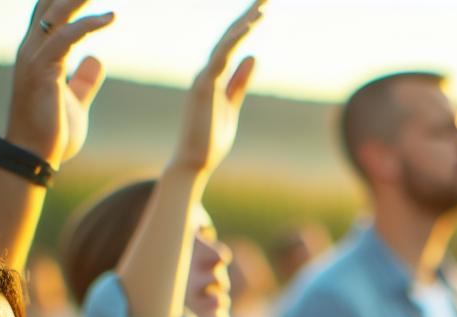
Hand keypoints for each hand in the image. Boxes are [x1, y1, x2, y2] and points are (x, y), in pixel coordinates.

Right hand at [3, 0, 115, 168]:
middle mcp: (30, 50)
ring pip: (55, 14)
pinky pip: (65, 38)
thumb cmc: (51, 133)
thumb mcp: (74, 100)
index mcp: (35, 53)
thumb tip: (96, 58)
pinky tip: (110, 17)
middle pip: (48, 5)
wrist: (34, 158)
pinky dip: (88, 24)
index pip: (46, 12)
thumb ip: (84, 79)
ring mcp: (33, 59)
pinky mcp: (42, 72)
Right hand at [169, 0, 265, 175]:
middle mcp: (206, 72)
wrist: (194, 161)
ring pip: (225, 43)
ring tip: (263, 7)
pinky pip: (220, 57)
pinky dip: (234, 41)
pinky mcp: (204, 86)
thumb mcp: (232, 104)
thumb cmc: (210, 139)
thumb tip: (253, 56)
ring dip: (244, 24)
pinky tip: (249, 27)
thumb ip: (240, 81)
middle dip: (247, 16)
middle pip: (229, 36)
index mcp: (213, 76)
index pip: (232, 44)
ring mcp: (203, 77)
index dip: (247, 25)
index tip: (262, 9)